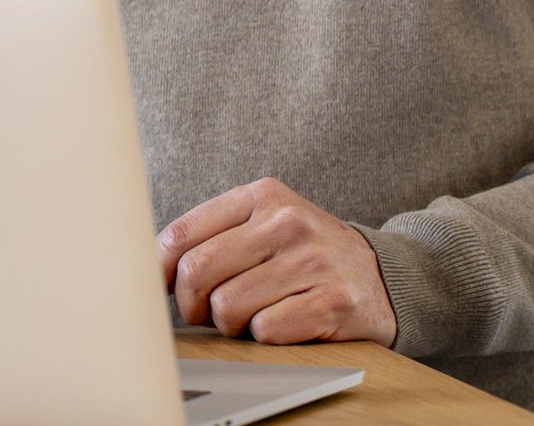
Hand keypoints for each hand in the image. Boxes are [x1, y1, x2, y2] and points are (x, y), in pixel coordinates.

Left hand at [157, 177, 398, 346]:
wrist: (382, 275)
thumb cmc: (306, 253)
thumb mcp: (266, 223)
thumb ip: (214, 235)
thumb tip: (151, 270)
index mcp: (263, 196)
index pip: (182, 234)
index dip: (160, 271)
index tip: (166, 288)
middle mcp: (287, 222)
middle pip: (197, 272)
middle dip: (190, 305)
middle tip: (205, 312)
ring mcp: (312, 261)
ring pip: (227, 307)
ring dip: (230, 324)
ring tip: (250, 316)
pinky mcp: (331, 302)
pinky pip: (265, 332)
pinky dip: (264, 337)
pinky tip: (282, 323)